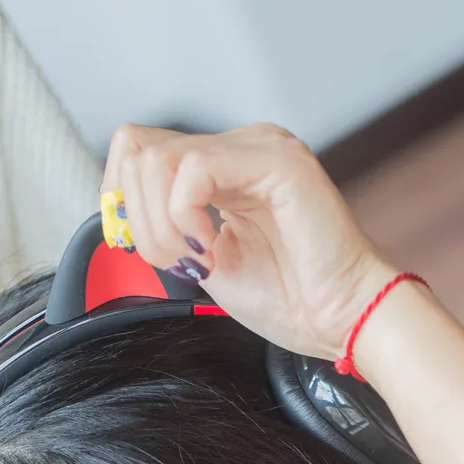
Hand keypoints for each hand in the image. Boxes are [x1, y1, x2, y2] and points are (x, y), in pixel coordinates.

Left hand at [101, 122, 400, 361]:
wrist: (344, 319)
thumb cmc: (293, 300)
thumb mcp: (206, 261)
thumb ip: (168, 230)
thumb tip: (119, 218)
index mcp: (227, 166)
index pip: (140, 150)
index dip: (121, 200)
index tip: (144, 249)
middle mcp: (242, 145)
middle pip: (138, 148)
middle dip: (139, 219)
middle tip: (179, 262)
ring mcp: (260, 146)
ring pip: (157, 159)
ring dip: (161, 225)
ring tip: (199, 260)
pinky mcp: (275, 160)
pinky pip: (193, 171)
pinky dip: (185, 220)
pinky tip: (213, 252)